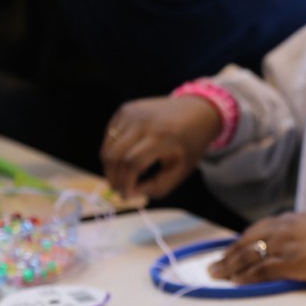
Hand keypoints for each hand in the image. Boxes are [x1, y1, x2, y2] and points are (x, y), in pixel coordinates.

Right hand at [100, 96, 220, 198]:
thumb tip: (130, 193)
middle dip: (113, 177)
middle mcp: (145, 121)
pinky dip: (111, 151)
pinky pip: (109, 136)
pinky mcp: (125, 109)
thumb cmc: (190, 145)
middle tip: (119, 189)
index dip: (125, 182)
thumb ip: (159, 186)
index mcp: (163, 136)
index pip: (133, 162)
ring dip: (109, 167)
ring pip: (108, 146)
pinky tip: (123, 159)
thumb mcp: (182, 169)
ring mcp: (132, 112)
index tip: (126, 196)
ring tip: (120, 177)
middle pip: (115, 155)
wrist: (197, 111)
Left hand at [208, 212, 305, 284]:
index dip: (239, 243)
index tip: (228, 252)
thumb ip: (299, 234)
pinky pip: (261, 271)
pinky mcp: (291, 263)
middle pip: (246, 242)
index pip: (255, 230)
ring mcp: (286, 246)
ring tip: (217, 276)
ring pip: (248, 256)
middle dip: (227, 255)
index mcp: (290, 219)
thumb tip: (289, 246)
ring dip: (229, 267)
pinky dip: (245, 277)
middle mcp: (283, 230)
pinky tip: (235, 282)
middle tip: (213, 266)